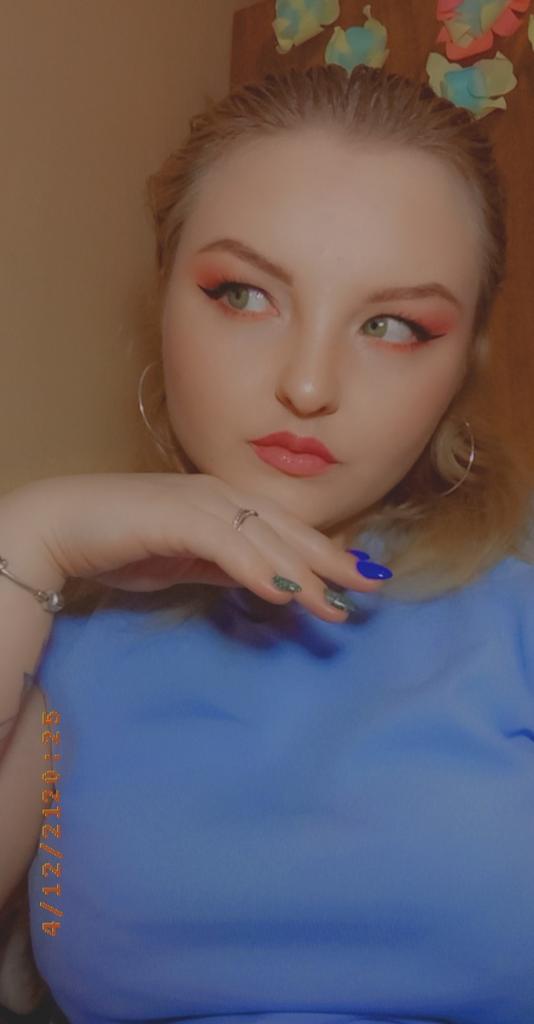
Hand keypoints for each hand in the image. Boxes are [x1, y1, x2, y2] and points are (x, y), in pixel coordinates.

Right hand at [13, 472, 385, 621]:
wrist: (62, 526)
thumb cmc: (122, 540)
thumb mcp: (188, 560)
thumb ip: (226, 566)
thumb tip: (268, 582)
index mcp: (224, 503)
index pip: (286, 529)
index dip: (326, 552)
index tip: (361, 577)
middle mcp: (219, 496)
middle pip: (287, 528)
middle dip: (332, 559)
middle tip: (373, 586)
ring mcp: (198, 502)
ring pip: (264, 537)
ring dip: (303, 571)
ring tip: (335, 604)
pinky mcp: (175, 517)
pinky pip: (226, 545)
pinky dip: (257, 567)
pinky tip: (282, 592)